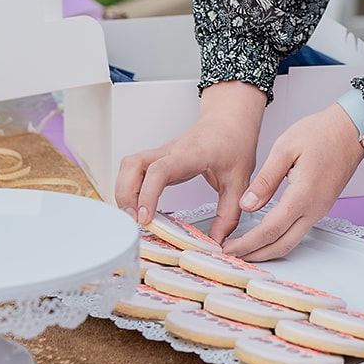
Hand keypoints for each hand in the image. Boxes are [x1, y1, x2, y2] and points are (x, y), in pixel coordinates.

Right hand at [114, 81, 265, 244]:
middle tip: (134, 221)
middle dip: (125, 194)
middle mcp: (170, 151)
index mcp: (190, 154)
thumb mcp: (239, 180)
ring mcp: (161, 154)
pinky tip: (137, 208)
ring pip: (128, 166)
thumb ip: (229, 214)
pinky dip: (129, 189)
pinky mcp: (157, 159)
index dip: (148, 194)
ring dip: (123, 191)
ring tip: (132, 217)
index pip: (160, 170)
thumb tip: (217, 242)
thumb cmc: (233, 143)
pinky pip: (133, 171)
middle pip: (133, 165)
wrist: (229, 121)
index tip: (145, 218)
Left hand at [222, 104, 363, 261]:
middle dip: (255, 254)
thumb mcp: (285, 148)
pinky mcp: (322, 206)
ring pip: (292, 242)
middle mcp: (314, 209)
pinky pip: (299, 231)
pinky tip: (266, 234)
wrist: (351, 129)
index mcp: (303, 195)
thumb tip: (246, 205)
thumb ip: (265, 180)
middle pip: (282, 245)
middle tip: (232, 256)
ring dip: (267, 250)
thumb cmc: (321, 132)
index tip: (228, 247)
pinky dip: (279, 239)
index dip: (247, 243)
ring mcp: (320, 210)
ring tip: (245, 249)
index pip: (270, 230)